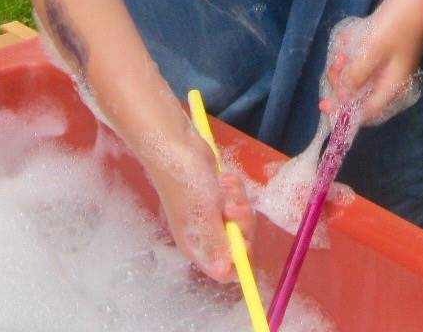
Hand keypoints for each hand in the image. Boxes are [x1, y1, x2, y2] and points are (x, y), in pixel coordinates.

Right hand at [138, 119, 256, 282]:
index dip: (240, 258)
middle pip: (240, 242)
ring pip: (242, 218)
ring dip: (237, 200)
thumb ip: (217, 245)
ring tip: (223, 187)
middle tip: (232, 207)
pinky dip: (233, 188)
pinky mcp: (218, 196)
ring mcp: (212, 214)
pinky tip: (221, 179)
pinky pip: (238, 198)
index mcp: (198, 247)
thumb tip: (226, 275)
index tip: (244, 240)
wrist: (178, 147)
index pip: (226, 269)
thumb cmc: (187, 184)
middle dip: (241, 222)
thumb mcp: (204, 216)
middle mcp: (206, 235)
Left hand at [325, 0, 422, 125]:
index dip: (346, 111)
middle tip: (333, 67)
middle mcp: (393, 77)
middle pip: (363, 92)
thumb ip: (356, 76)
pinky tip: (346, 38)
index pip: (368, 111)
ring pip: (363, 74)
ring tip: (338, 52)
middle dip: (344, 83)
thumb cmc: (396, 25)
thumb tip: (342, 97)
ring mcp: (391, 61)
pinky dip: (354, 52)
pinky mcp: (388, 46)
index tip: (325, 104)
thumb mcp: (372, 52)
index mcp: (393, 85)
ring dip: (347, 66)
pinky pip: (366, 57)